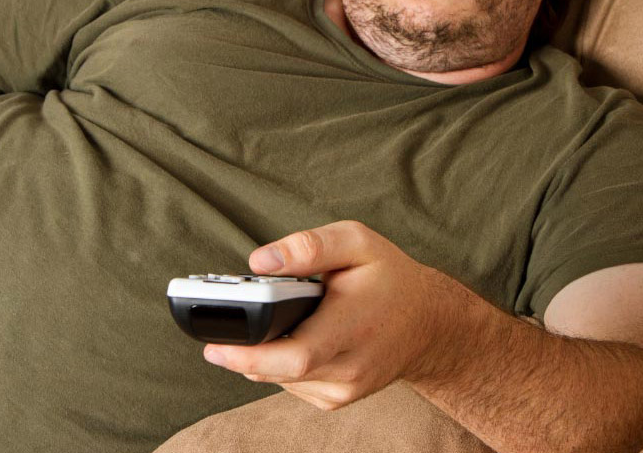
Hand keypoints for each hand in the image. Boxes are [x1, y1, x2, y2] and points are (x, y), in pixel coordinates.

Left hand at [201, 220, 459, 410]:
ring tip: (268, 321)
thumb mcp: (357, 242)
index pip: (294, 356)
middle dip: (241, 353)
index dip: (248, 354)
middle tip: (213, 335)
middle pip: (279, 372)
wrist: (430, 324)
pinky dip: (281, 363)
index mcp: (352, 328)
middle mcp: (348, 368)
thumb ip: (308, 247)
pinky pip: (292, 384)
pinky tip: (292, 337)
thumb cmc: (391, 278)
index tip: (212, 344)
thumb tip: (258, 262)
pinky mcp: (337, 399)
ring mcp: (343, 390)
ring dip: (263, 354)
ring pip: (280, 379)